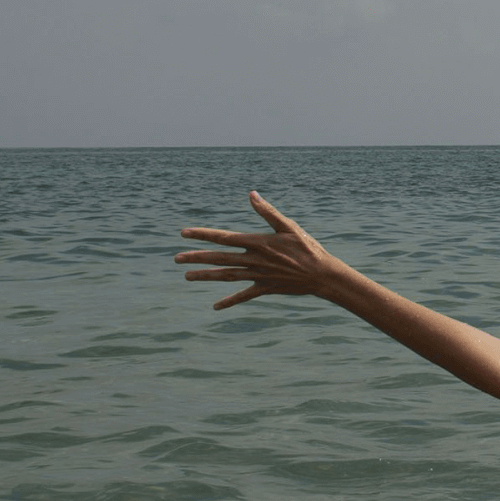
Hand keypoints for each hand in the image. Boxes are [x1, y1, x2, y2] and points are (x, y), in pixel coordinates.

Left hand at [175, 192, 344, 309]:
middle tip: (176, 259)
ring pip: (227, 276)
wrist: (323, 275)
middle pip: (219, 258)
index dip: (203, 235)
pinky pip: (244, 295)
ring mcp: (258, 276)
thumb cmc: (308, 248)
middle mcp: (254, 260)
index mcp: (258, 243)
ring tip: (187, 276)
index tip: (184, 233)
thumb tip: (252, 194)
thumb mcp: (289, 226)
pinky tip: (216, 306)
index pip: (224, 238)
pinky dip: (230, 301)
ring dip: (206, 276)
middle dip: (196, 257)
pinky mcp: (265, 288)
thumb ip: (268, 212)